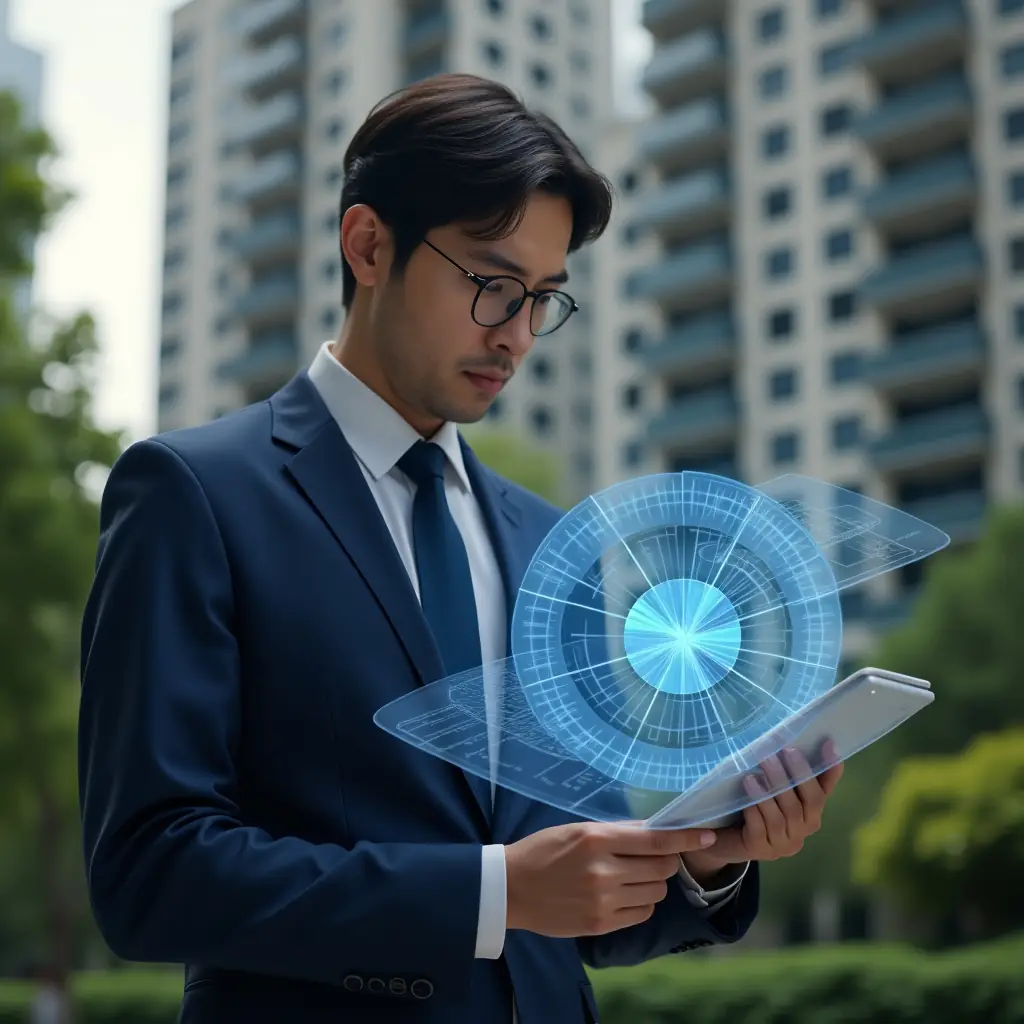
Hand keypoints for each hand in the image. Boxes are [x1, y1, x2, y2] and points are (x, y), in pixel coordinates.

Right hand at [505, 821, 718, 937]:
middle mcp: (604, 870)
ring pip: (655, 891)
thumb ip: (617, 832)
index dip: (687, 838)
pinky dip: (640, 902)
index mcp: (597, 839)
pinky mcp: (601, 923)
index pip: (655, 840)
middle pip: (662, 867)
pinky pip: (642, 912)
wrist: (511, 888)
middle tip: (650, 857)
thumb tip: (655, 829)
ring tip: (629, 876)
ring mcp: (603, 900)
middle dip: (664, 861)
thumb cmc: (544, 851)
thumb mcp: (578, 830)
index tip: (709, 834)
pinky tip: (623, 894)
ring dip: (651, 882)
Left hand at [682, 741, 844, 881]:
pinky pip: (760, 829)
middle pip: (806, 802)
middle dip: (796, 775)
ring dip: (769, 793)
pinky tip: (747, 800)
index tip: (829, 744)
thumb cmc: (757, 809)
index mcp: (811, 813)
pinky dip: (755, 812)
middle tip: (783, 751)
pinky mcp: (760, 849)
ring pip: (782, 815)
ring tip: (755, 773)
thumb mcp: (774, 790)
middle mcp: (803, 830)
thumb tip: (799, 739)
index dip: (829, 769)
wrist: (728, 840)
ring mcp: (783, 843)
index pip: (824, 790)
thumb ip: (788, 773)